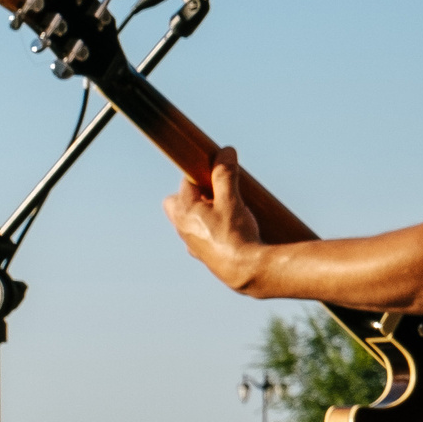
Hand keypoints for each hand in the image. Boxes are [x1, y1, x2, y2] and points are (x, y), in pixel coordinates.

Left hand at [165, 148, 266, 292]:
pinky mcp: (202, 255)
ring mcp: (191, 243)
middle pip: (177, 202)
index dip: (203, 175)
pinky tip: (230, 233)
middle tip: (218, 195)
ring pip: (188, 220)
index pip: (186, 182)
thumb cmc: (235, 235)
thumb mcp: (232, 200)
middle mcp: (182, 227)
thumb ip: (225, 174)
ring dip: (204, 213)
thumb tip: (224, 151)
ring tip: (228, 213)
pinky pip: (199, 237)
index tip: (218, 173)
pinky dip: (210, 231)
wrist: (245, 271)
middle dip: (195, 195)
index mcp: (184, 210)